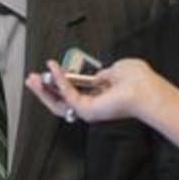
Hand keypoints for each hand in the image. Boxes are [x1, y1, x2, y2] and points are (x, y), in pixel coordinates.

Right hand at [24, 58, 169, 123]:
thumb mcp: (117, 69)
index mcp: (101, 97)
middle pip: (61, 101)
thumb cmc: (138, 80)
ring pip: (59, 104)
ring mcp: (90, 110)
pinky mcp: (87, 110)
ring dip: (44, 91)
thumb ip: (102, 73)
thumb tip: (95, 75)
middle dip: (45, 90)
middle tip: (32, 79)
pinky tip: (53, 69)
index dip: (59, 82)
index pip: (73, 93)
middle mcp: (93, 105)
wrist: (145, 89)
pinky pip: (67, 96)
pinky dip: (58, 81)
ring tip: (32, 79)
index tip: (50, 70)